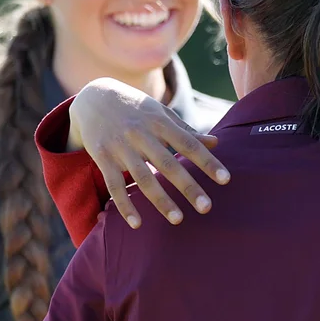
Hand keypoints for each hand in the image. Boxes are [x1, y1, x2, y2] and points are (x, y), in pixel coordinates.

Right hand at [68, 77, 227, 228]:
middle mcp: (141, 134)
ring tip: (178, 220)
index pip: (188, 144)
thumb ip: (185, 130)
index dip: (207, 161)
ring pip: (142, 177)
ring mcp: (121, 146)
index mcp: (159, 122)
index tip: (225, 179)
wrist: (94, 96)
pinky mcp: (102, 157)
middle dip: (188, 186)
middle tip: (206, 207)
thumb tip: (216, 143)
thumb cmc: (135, 107)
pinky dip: (125, 205)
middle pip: (168, 164)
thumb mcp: (160, 112)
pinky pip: (114, 185)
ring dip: (160, 200)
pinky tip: (137, 224)